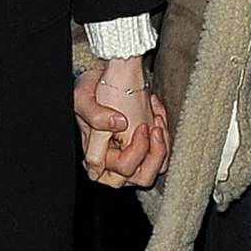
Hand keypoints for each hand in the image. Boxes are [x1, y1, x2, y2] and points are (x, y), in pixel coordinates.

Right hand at [73, 56, 169, 190]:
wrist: (112, 72)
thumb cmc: (93, 85)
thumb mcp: (84, 98)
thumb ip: (95, 118)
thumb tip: (115, 128)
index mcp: (96, 154)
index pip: (119, 172)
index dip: (133, 153)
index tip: (134, 125)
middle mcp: (114, 158)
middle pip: (140, 178)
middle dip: (153, 154)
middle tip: (152, 127)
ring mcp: (132, 153)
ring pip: (156, 170)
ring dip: (162, 147)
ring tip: (157, 121)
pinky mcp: (146, 145)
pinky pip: (163, 155)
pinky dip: (166, 137)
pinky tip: (157, 114)